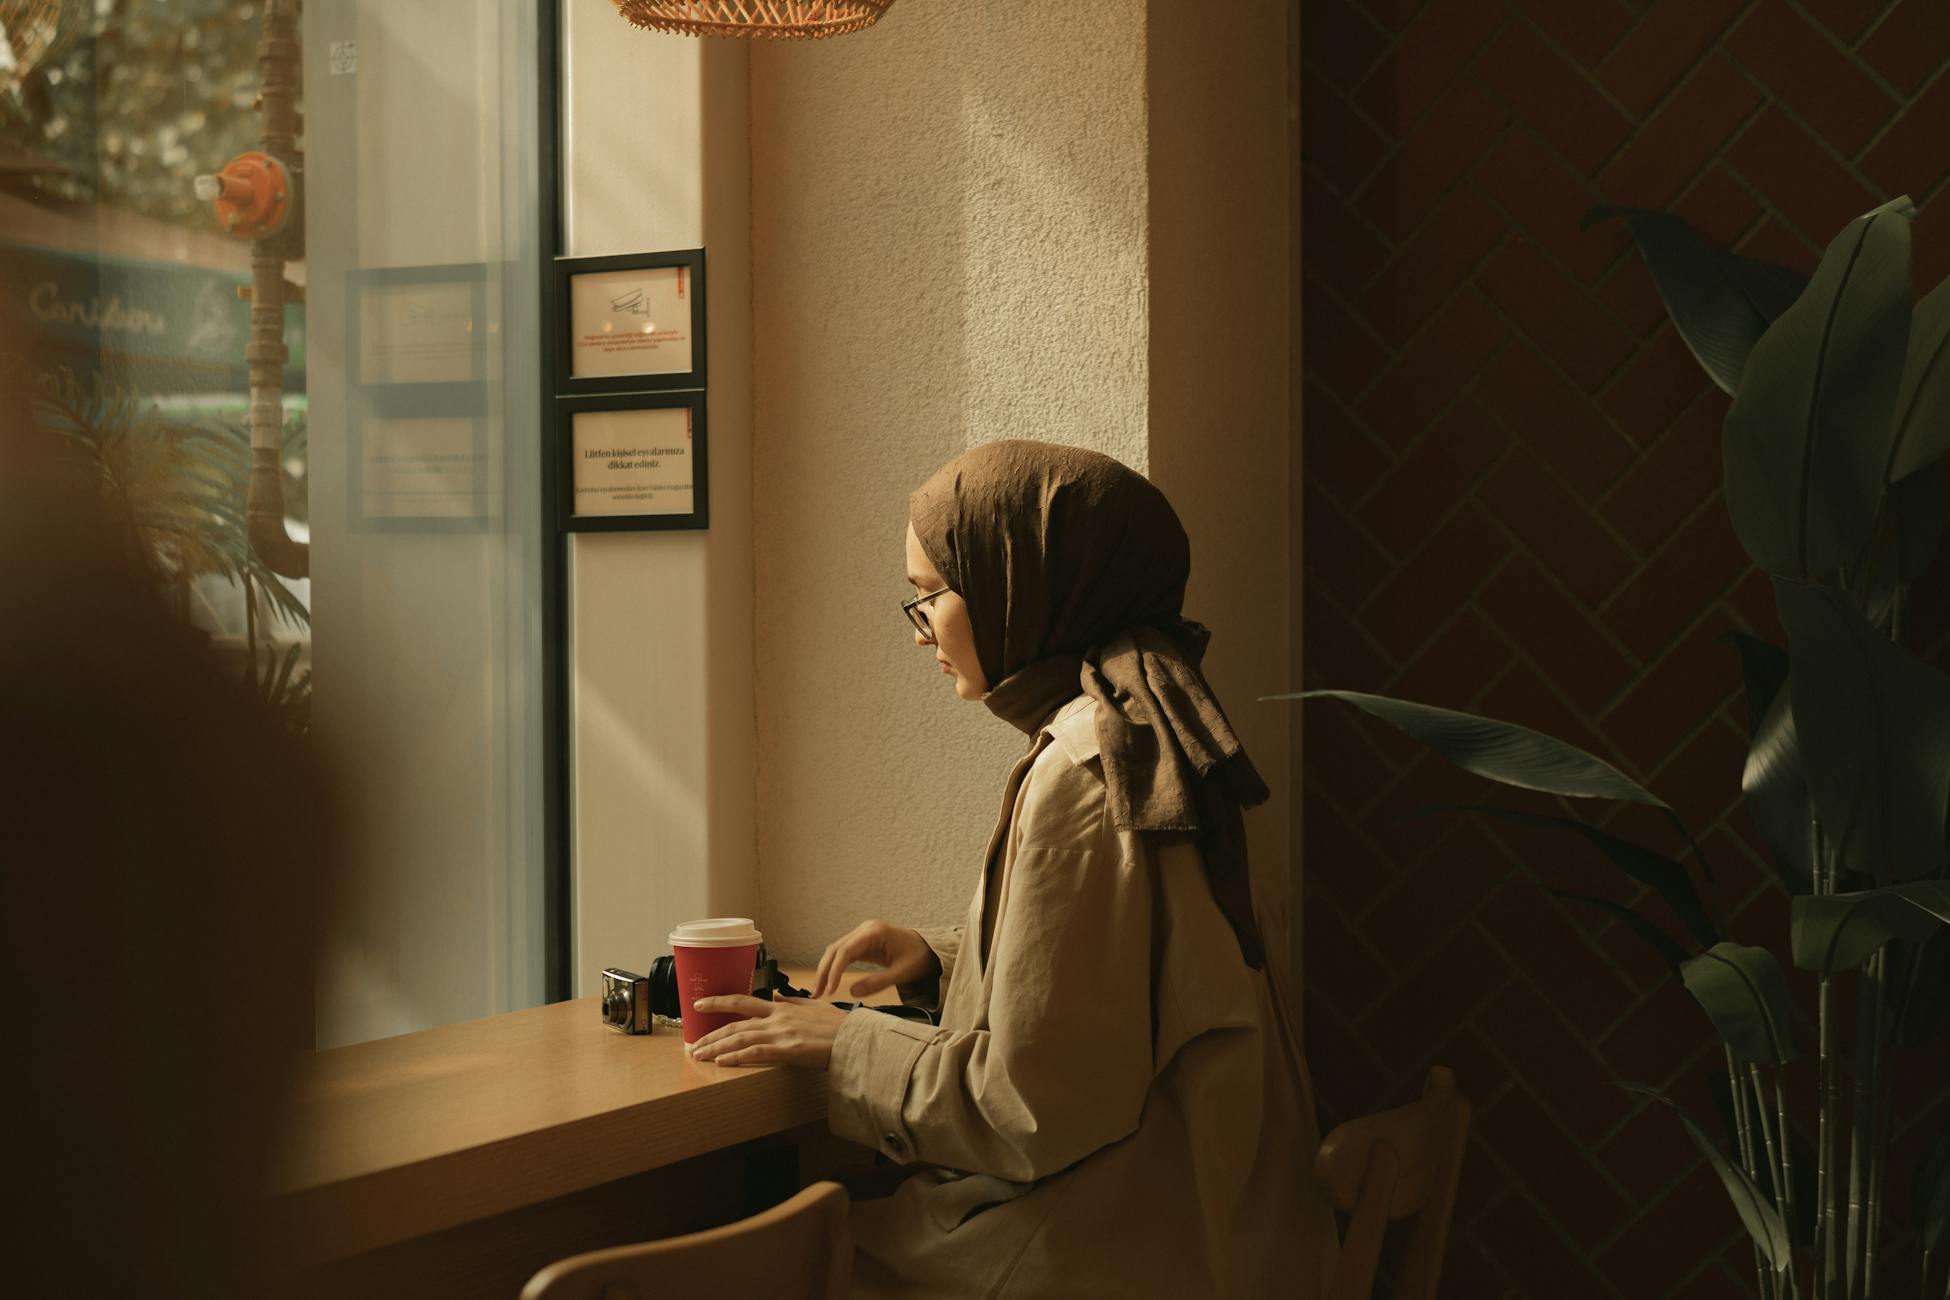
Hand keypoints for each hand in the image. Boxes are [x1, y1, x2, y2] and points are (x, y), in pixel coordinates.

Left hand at [689, 992, 846, 1067]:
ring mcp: (781, 1033)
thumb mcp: (813, 1006)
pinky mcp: (788, 1050)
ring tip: (699, 1055)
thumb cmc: (836, 1025)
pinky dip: (737, 1056)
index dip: (719, 1002)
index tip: (699, 1004)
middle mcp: (777, 1018)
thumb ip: (793, 1002)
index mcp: (781, 1008)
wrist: (853, 1038)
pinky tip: (722, 1062)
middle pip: (735, 1022)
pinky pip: (756, 1053)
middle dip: (710, 1032)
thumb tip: (780, 997)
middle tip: (692, 1043)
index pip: (743, 1001)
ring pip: (741, 1037)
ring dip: (717, 1046)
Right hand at [812, 918, 940, 999]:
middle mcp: (865, 929)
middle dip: (824, 971)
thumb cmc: (919, 958)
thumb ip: (878, 983)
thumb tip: (851, 992)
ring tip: (818, 991)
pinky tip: (829, 982)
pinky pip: (843, 954)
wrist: (930, 949)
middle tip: (816, 994)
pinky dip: (834, 968)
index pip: (846, 950)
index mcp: (875, 931)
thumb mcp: (902, 973)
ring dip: (826, 970)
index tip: (830, 990)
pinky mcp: (862, 943)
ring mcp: (862, 934)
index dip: (835, 970)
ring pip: (836, 951)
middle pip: (835, 949)